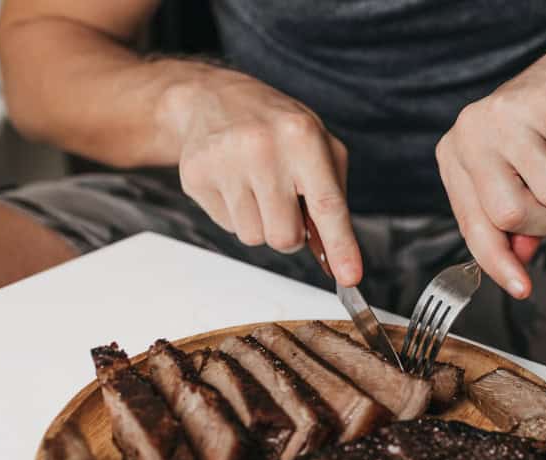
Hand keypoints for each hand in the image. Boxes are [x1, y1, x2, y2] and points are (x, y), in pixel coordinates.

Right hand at [168, 71, 359, 285]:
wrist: (214, 97)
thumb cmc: (276, 127)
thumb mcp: (319, 146)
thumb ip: (332, 198)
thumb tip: (335, 256)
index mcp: (301, 136)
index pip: (326, 204)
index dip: (340, 245)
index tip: (350, 277)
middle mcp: (262, 148)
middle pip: (285, 237)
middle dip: (290, 232)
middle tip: (284, 200)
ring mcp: (224, 162)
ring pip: (254, 238)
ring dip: (261, 222)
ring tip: (256, 184)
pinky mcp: (195, 176)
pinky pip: (228, 228)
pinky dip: (237, 214)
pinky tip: (234, 182)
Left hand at [436, 36, 545, 297]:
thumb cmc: (544, 132)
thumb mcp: (518, 177)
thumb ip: (513, 223)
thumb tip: (518, 263)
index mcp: (455, 154)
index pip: (474, 225)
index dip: (498, 261)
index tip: (521, 289)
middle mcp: (472, 130)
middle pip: (511, 214)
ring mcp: (508, 114)